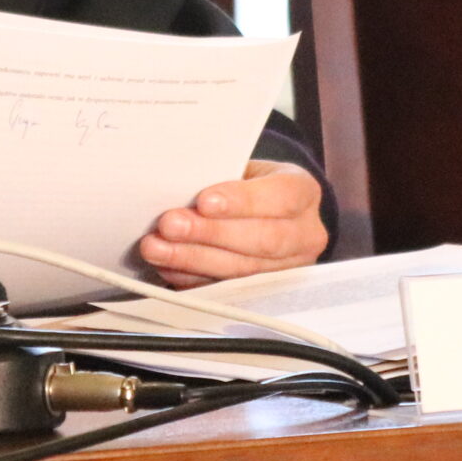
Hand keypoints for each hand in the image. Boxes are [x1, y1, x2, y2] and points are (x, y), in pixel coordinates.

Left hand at [137, 160, 326, 289]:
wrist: (264, 211)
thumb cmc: (249, 183)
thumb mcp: (246, 169)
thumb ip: (222, 176)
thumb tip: (179, 184)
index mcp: (303, 193)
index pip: (280, 198)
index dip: (242, 201)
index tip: (204, 201)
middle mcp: (304, 235)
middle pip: (262, 240)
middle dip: (211, 234)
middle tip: (170, 225)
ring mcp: (288, 269)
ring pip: (242, 270)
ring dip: (194, 259)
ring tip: (157, 248)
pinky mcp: (264, 292)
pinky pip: (227, 290)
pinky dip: (192, 278)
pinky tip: (168, 267)